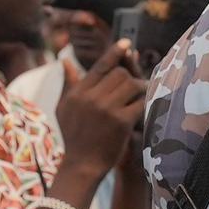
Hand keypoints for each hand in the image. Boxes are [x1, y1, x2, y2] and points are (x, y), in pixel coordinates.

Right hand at [56, 40, 144, 175]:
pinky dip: (144, 103)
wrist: (82, 164)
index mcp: (78, 92)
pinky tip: (143, 107)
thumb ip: (69, 83)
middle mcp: (92, 97)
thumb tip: (65, 60)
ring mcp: (107, 109)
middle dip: (130, 78)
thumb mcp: (65, 108)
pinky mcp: (121, 121)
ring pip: (132, 85)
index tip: (126, 43)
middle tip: (135, 86)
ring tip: (139, 96)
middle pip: (120, 74)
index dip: (114, 53)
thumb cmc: (74, 136)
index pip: (100, 66)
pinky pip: (140, 102)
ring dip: (139, 89)